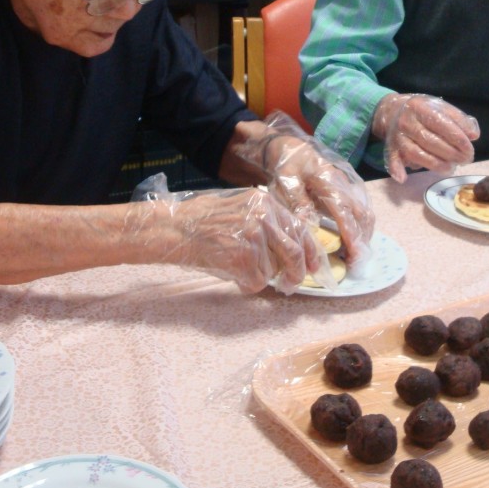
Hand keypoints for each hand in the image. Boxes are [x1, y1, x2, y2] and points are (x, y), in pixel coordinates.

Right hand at [127, 173, 323, 294]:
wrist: (175, 228)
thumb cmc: (202, 220)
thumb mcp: (240, 208)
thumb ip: (266, 222)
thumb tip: (291, 249)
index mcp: (265, 202)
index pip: (299, 228)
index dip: (310, 251)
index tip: (313, 266)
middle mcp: (264, 216)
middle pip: (294, 252)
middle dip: (296, 272)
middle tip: (291, 283)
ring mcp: (254, 237)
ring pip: (273, 270)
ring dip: (260, 276)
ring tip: (238, 267)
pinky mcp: (243, 257)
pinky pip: (257, 282)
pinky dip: (246, 285)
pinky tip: (231, 273)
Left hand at [246, 112, 375, 270]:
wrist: (291, 148)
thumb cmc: (287, 165)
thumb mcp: (286, 181)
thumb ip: (299, 203)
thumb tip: (312, 227)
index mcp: (330, 182)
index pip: (347, 213)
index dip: (353, 236)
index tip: (354, 257)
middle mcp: (344, 185)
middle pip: (364, 216)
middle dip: (362, 241)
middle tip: (353, 264)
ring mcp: (348, 188)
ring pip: (365, 215)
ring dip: (363, 236)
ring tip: (352, 258)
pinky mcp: (347, 193)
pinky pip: (360, 213)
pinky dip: (360, 230)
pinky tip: (350, 244)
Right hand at [372, 93, 479, 182]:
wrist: (393, 110)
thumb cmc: (423, 111)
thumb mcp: (442, 107)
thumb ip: (460, 119)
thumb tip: (473, 135)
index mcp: (421, 107)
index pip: (442, 124)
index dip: (458, 139)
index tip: (469, 149)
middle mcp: (407, 121)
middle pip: (430, 141)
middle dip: (451, 154)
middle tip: (465, 160)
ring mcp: (398, 136)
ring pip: (416, 153)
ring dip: (436, 164)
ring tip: (451, 168)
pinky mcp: (391, 148)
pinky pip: (393, 160)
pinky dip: (396, 169)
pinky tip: (403, 179)